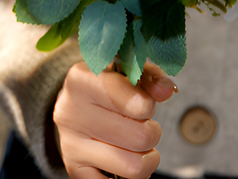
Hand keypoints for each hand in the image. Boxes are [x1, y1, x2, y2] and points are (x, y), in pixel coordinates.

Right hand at [53, 60, 176, 178]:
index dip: (149, 107)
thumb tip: (167, 90)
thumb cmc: (105, 82)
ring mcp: (71, 144)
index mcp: (83, 80)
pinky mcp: (74, 169)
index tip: (145, 104)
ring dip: (146, 158)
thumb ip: (149, 76)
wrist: (74, 102)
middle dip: (152, 132)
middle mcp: (71, 112)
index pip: (136, 104)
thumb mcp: (125, 69)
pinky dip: (130, 176)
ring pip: (133, 167)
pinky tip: (125, 157)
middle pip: (140, 138)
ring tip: (138, 144)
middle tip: (144, 124)